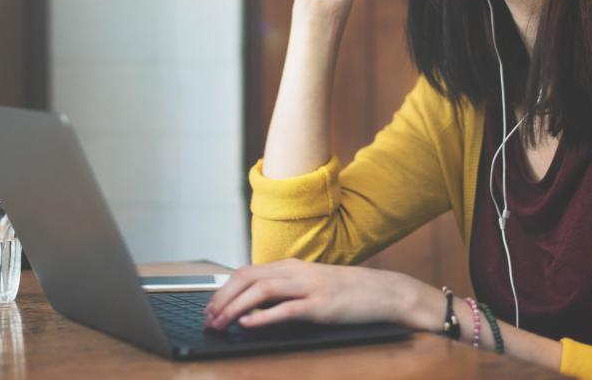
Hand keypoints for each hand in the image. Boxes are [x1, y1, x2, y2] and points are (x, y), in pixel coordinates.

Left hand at [203, 258, 411, 329]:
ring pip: (261, 290)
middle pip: (247, 277)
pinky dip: (263, 317)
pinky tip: (247, 325)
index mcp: (291, 266)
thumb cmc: (347, 293)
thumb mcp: (310, 286)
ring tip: (220, 324)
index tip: (209, 308)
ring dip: (234, 308)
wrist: (384, 292)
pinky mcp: (321, 305)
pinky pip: (286, 309)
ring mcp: (309, 287)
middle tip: (207, 320)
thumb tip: (253, 307)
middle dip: (221, 299)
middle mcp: (296, 271)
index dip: (222, 290)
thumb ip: (284, 291)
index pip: (246, 272)